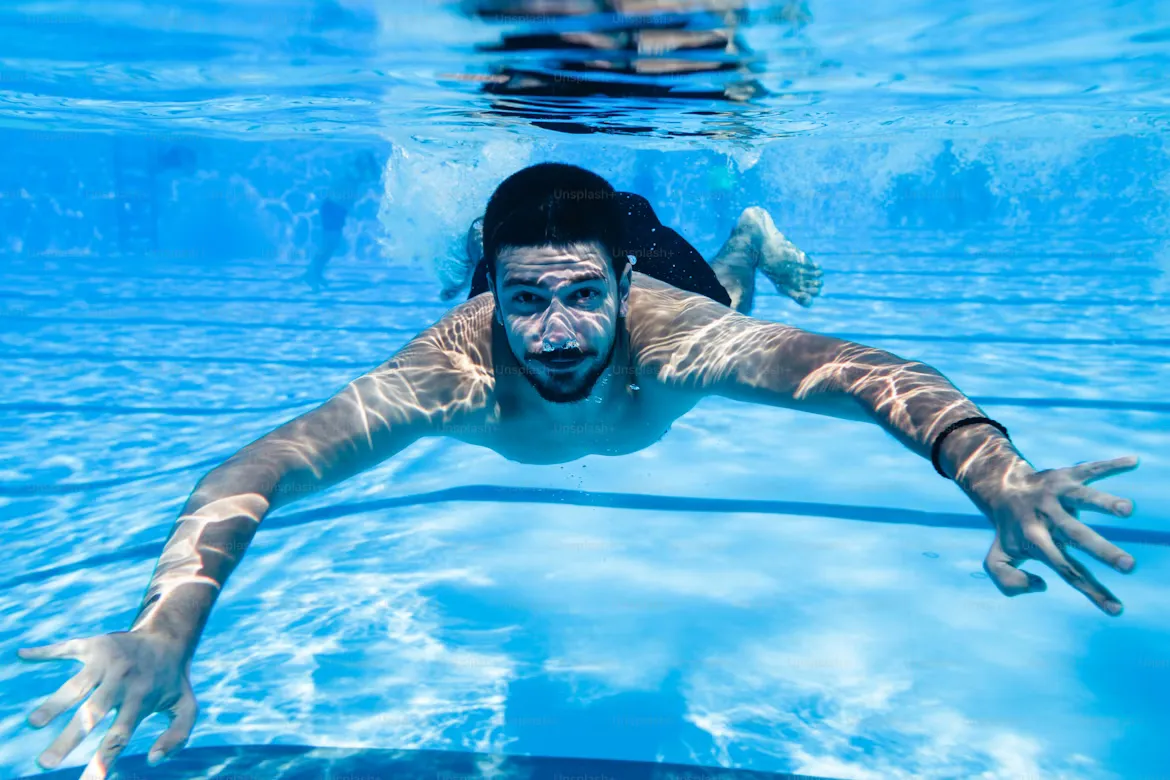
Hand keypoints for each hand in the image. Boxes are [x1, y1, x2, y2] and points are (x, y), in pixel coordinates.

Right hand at [18, 629, 196, 778]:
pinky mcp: (95, 644)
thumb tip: (152, 760)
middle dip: (68, 739)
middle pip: (91, 714)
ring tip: (34, 722)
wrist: (169, 637)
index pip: (119, 736)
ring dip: (53, 704)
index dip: (103, 761)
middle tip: (46, 763)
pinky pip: (67, 648)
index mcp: (141, 700)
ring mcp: (107, 661)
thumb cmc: (172, 680)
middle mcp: (122, 681)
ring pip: (76, 685)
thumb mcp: (186, 708)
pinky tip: (24, 654)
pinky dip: (45, 651)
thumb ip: (178, 736)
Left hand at [978, 456, 1139, 614]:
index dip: (1090, 590)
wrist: (1002, 489)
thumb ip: (1008, 582)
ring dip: (1104, 503)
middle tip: (1129, 566)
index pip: (1065, 570)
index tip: (1117, 610)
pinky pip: (1090, 468)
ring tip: (1127, 509)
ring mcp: (1056, 493)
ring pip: (1082, 497)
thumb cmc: (1011, 531)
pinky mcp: (1066, 475)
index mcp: (1034, 539)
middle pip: (1076, 535)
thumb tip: (1042, 584)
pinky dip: (1111, 465)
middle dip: (1102, 550)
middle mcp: (1046, 516)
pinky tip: (1134, 461)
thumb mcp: (998, 560)